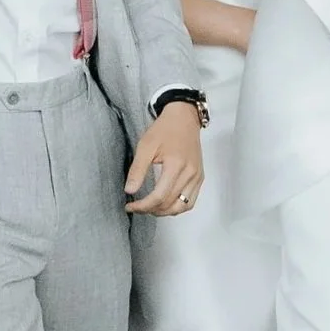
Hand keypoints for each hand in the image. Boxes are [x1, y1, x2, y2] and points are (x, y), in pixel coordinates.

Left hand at [125, 100, 203, 217]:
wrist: (184, 118)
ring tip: (150, 208)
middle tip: (136, 207)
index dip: (143, 206)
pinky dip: (177, 207)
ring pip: (182, 207)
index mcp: (176, 165)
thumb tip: (129, 190)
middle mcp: (190, 174)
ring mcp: (197, 177)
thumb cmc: (164, 130)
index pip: (159, 196)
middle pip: (169, 204)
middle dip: (150, 210)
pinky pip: (190, 201)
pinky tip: (165, 204)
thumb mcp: (145, 146)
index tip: (130, 206)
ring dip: (164, 212)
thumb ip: (138, 170)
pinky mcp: (200, 178)